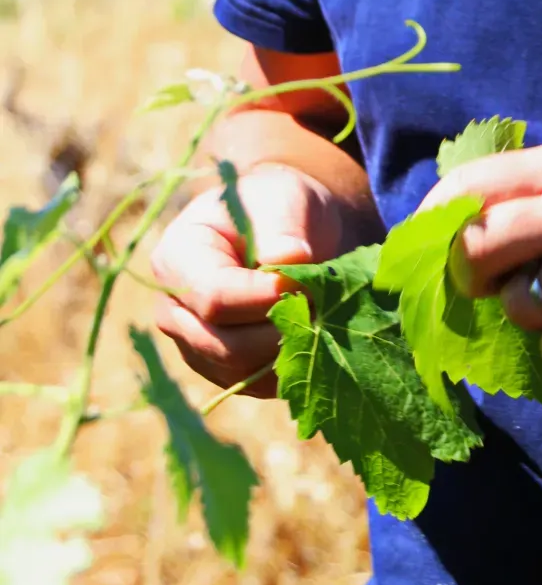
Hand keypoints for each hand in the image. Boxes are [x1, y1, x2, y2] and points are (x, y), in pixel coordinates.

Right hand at [150, 162, 351, 396]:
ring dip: (290, 349)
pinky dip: (291, 367)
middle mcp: (175, 311)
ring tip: (321, 314)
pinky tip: (315, 337)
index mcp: (176, 258)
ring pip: (243, 372)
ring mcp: (195, 346)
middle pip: (225, 345)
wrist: (286, 231)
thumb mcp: (282, 198)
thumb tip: (290, 260)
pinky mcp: (222, 370)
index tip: (304, 284)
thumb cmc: (277, 205)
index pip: (213, 297)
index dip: (262, 298)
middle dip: (281, 328)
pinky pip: (256, 386)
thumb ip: (281, 228)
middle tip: (322, 301)